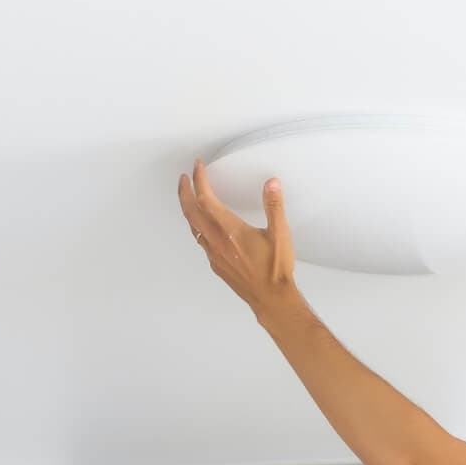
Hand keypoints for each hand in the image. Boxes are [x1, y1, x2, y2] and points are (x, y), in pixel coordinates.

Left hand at [177, 158, 298, 317]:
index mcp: (230, 230)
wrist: (271, 298)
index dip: (199, 179)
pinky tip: (201, 226)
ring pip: (192, 226)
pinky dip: (195, 226)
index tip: (198, 166)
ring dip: (187, 208)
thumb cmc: (275, 270)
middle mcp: (217, 241)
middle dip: (184, 191)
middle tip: (184, 178)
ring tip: (187, 197)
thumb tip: (271, 184)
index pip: (206, 198)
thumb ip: (274, 206)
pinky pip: (199, 240)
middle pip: (190, 211)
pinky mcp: (216, 264)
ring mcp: (214, 254)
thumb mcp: (280, 234)